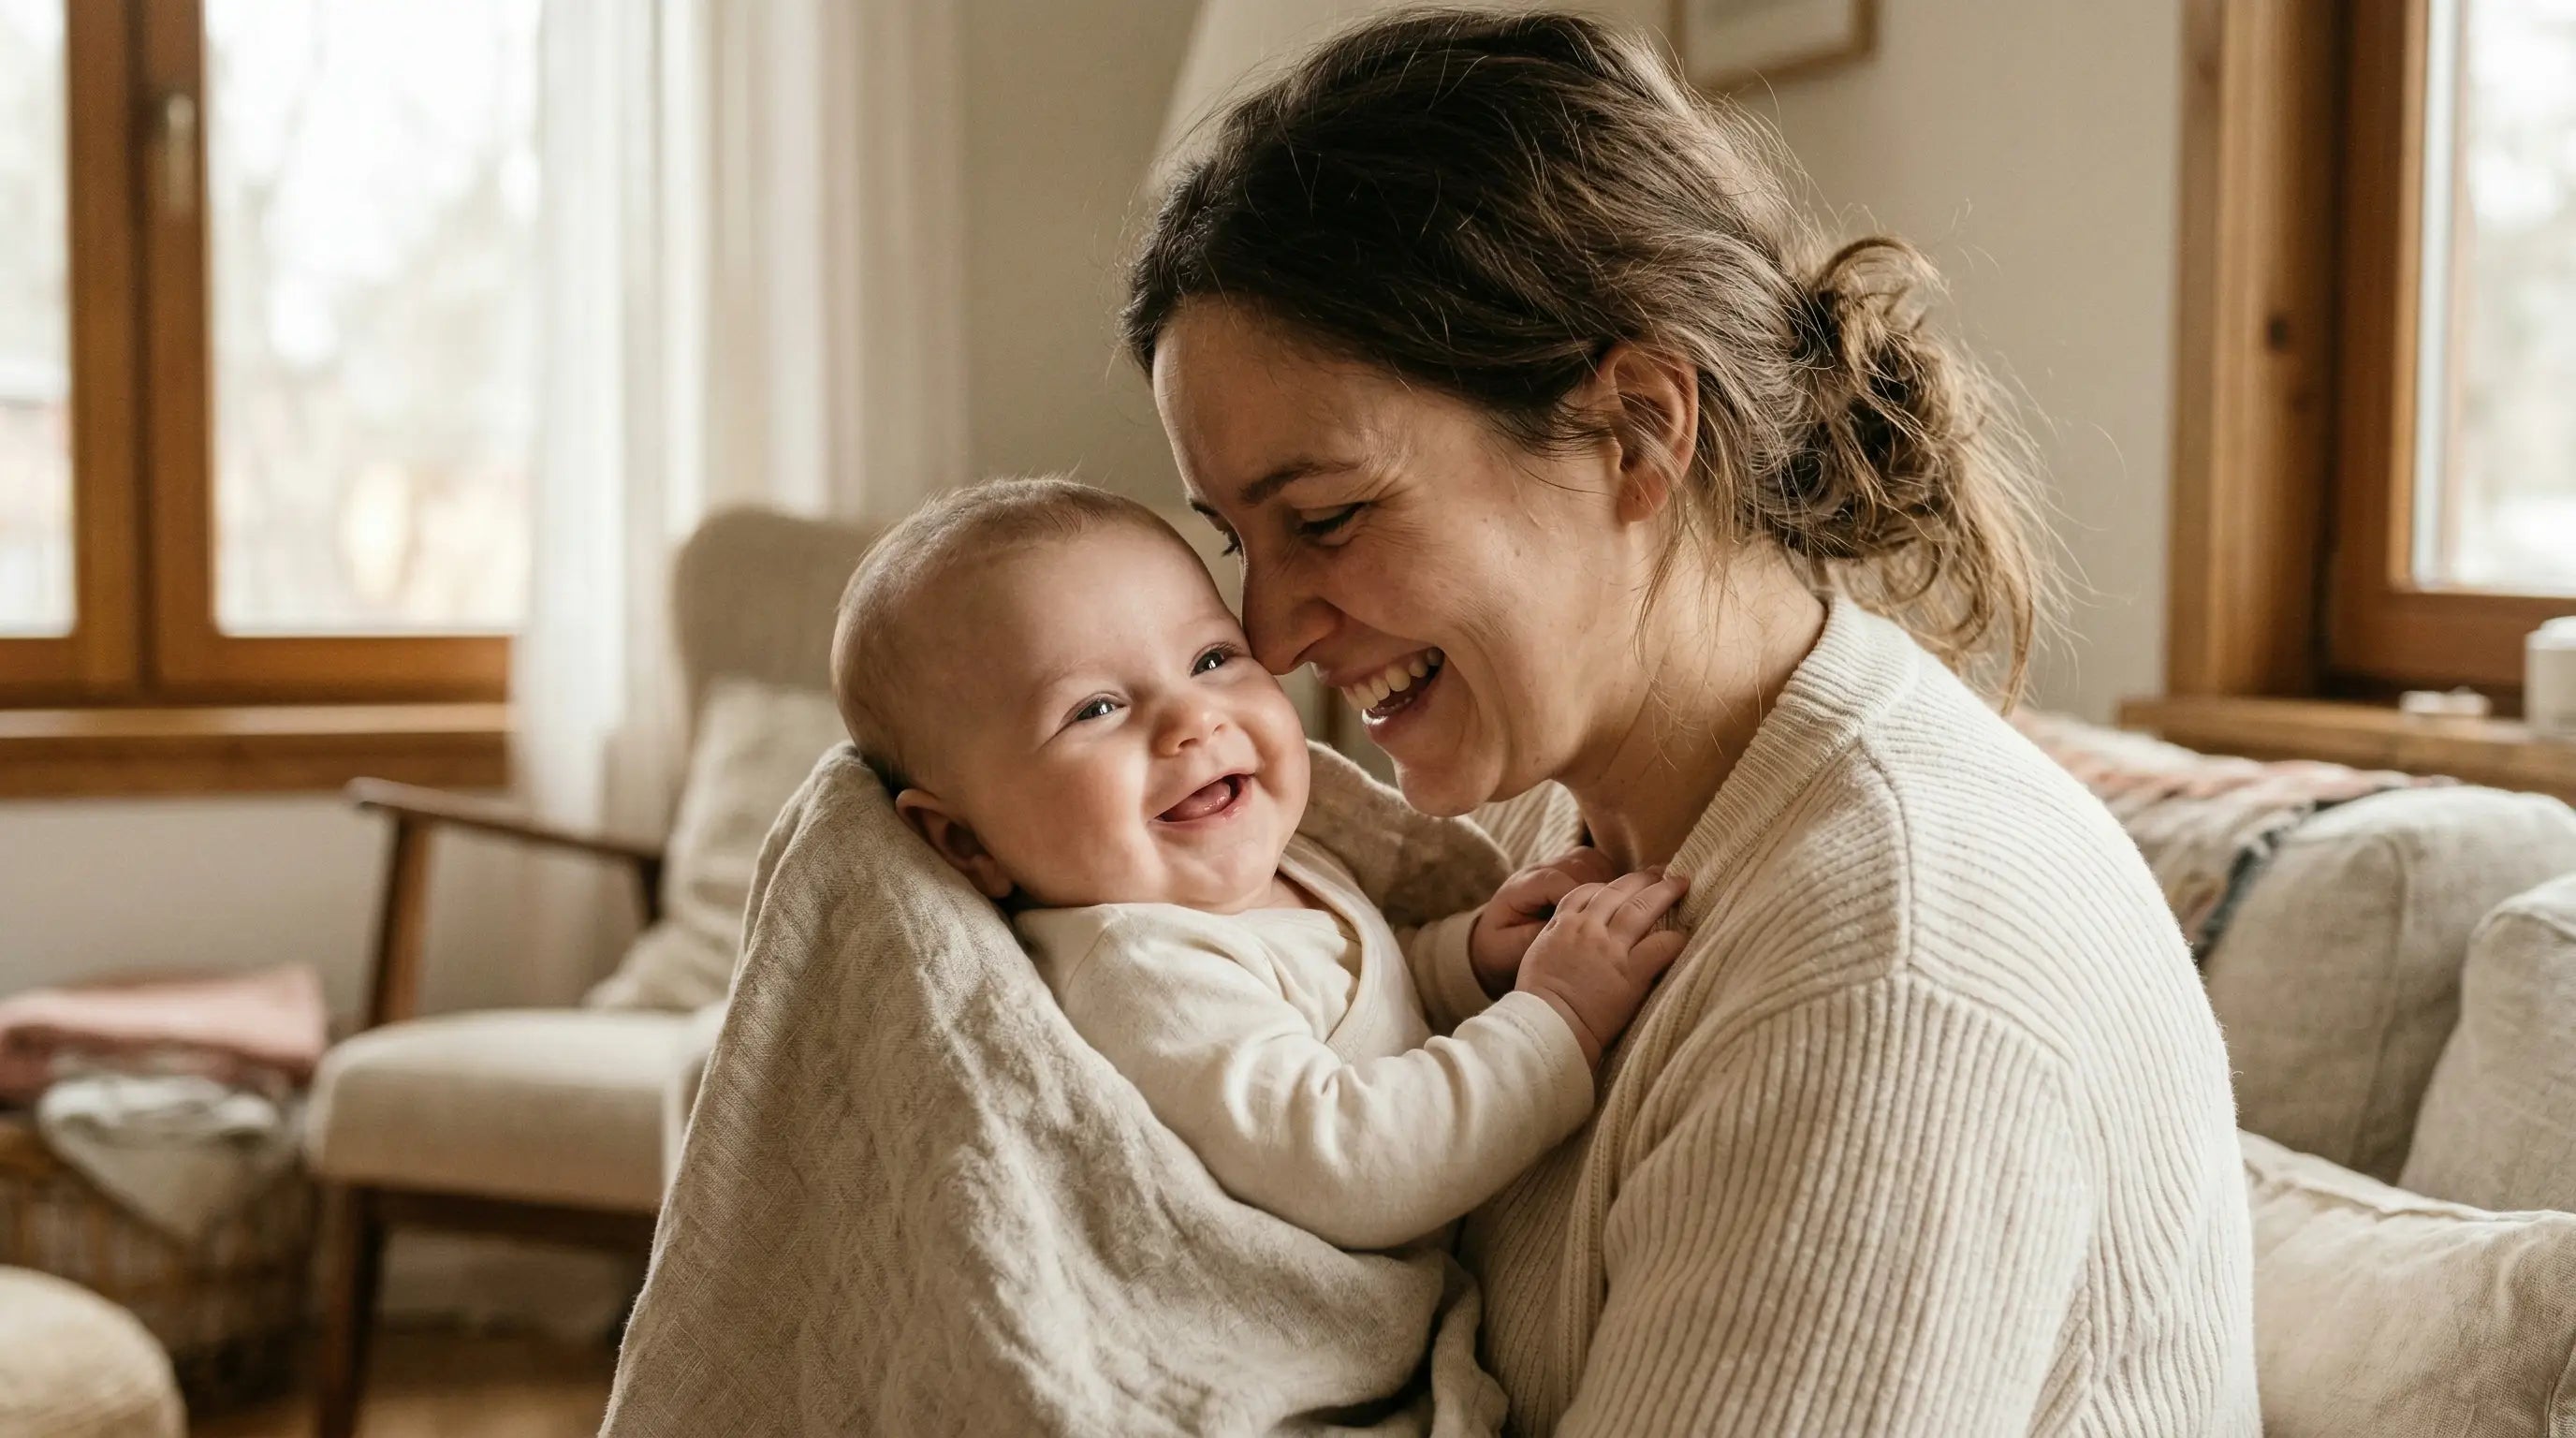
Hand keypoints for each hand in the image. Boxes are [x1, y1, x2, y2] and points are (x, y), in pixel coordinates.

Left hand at [1470, 845, 1618, 996]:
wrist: (1492, 940)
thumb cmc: (1503, 948)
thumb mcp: (1510, 950)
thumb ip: (1535, 938)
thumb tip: (1566, 931)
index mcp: (1520, 888)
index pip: (1555, 881)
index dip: (1581, 896)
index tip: (1601, 918)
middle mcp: (1536, 870)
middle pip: (1576, 864)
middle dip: (1600, 887)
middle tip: (1620, 912)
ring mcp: (1552, 865)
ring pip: (1588, 859)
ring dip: (1609, 878)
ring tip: (1622, 905)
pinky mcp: (1566, 868)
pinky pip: (1595, 862)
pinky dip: (1610, 875)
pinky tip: (1619, 898)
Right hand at [1514, 868, 1690, 1067]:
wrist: (1547, 1024)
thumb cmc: (1537, 998)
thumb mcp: (1537, 954)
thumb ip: (1555, 935)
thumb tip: (1566, 928)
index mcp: (1564, 924)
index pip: (1589, 891)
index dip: (1610, 884)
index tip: (1625, 882)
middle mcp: (1589, 929)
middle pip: (1620, 891)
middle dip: (1642, 878)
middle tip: (1661, 871)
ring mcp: (1611, 948)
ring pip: (1642, 908)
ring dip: (1664, 892)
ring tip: (1680, 883)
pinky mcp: (1631, 972)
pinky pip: (1660, 946)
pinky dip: (1675, 939)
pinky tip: (1683, 936)